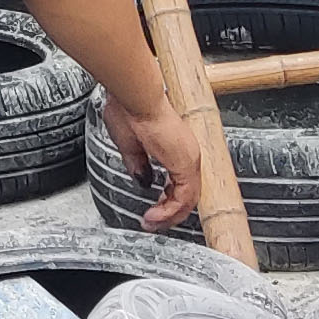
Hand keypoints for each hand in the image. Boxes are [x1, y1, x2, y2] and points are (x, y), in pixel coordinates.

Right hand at [106, 89, 202, 230]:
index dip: (167, 200)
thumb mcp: (131, 145)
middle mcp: (187, 153)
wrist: (134, 96)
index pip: (179, 182)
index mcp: (175, 146)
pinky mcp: (186, 163)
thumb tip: (144, 181)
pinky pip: (184, 198)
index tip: (154, 210)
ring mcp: (189, 158)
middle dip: (168, 213)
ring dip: (169, 215)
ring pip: (188, 200)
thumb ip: (139, 166)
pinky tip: (155, 216)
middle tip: (152, 222)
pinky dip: (170, 211)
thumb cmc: (129, 108)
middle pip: (186, 194)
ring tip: (151, 222)